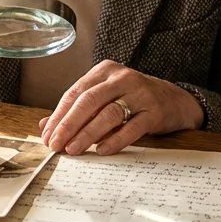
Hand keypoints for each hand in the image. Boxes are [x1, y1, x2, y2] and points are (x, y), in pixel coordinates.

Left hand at [38, 60, 203, 155]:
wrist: (176, 100)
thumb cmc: (134, 99)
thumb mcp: (105, 97)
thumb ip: (77, 109)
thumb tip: (45, 127)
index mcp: (104, 71)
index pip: (75, 93)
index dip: (59, 116)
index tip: (47, 136)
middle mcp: (121, 78)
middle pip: (88, 101)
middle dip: (68, 124)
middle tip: (56, 144)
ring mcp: (140, 93)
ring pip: (108, 113)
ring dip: (87, 134)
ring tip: (73, 150)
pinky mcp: (155, 111)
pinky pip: (132, 128)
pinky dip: (115, 140)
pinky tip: (101, 150)